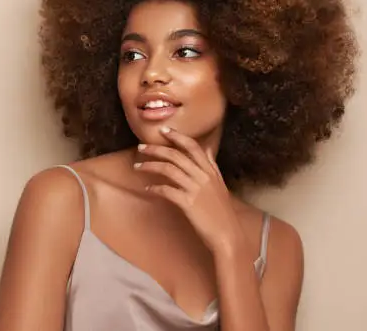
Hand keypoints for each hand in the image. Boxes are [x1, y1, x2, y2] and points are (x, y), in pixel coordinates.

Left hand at [134, 126, 245, 255]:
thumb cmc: (222, 212)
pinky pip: (167, 190)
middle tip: (141, 147)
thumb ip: (211, 166)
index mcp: (211, 171)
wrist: (228, 235)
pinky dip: (155, 188)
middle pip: (176, 155)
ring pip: (169, 170)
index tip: (163, 130)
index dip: (177, 136)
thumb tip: (206, 149)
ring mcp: (195, 189)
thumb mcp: (220, 185)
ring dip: (151, 166)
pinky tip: (148, 188)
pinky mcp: (188, 204)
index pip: (193, 147)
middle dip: (156, 149)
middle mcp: (203, 177)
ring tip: (138, 167)